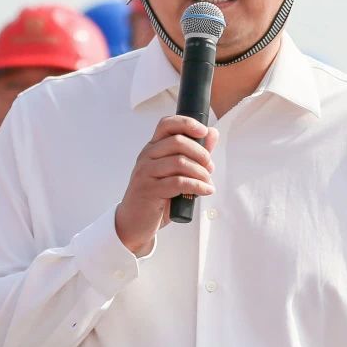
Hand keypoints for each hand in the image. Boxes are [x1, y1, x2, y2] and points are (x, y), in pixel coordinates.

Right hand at [115, 115, 218, 254]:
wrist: (133, 223)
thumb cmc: (156, 197)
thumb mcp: (175, 173)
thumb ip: (194, 153)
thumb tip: (213, 133)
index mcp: (153, 149)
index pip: (166, 124)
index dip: (187, 123)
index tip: (204, 131)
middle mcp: (147, 157)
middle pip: (177, 142)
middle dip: (200, 153)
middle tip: (209, 166)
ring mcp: (146, 173)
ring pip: (180, 162)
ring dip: (201, 172)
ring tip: (207, 182)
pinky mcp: (149, 190)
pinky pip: (179, 182)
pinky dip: (198, 186)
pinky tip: (206, 190)